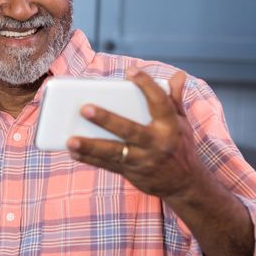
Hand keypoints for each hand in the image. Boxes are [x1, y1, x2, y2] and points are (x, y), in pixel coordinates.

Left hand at [65, 68, 208, 199]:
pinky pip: (107, 165)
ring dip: (90, 146)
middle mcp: (156, 144)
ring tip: (70, 139)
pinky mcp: (131, 173)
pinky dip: (89, 159)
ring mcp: (142, 160)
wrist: (185, 184)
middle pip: (129, 130)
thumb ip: (174, 99)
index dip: (147, 85)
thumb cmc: (179, 145)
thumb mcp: (181, 122)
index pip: (160, 103)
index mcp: (170, 127)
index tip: (131, 71)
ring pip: (113, 152)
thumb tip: (179, 75)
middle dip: (106, 120)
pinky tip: (72, 151)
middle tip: (84, 108)